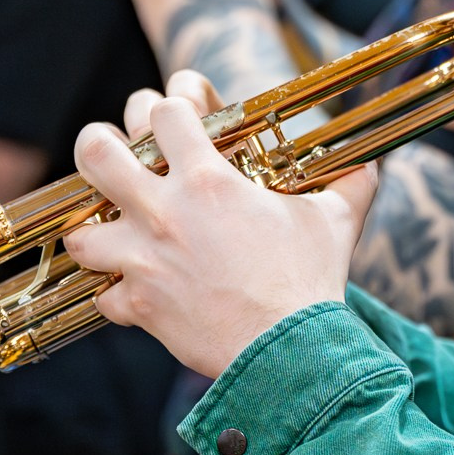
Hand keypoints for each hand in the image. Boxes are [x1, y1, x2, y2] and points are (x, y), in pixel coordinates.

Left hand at [62, 71, 378, 378]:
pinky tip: (135, 290)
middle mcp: (165, 212)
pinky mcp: (140, 305)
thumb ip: (351, 183)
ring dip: (95, 227)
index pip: (165, 111)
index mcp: (209, 179)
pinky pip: (105, 296)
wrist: (289, 353)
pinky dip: (117, 294)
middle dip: (99, 144)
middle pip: (96, 153)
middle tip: (116, 153)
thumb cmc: (312, 282)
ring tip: (113, 227)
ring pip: (82, 231)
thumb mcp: (337, 220)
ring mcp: (144, 260)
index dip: (171, 101)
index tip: (180, 109)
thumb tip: (372, 164)